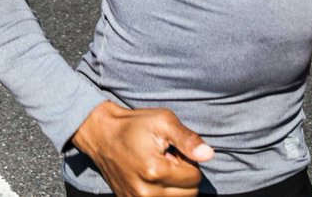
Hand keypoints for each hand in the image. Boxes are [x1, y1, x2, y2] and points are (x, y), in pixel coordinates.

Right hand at [71, 101, 214, 196]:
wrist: (102, 134)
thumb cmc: (134, 125)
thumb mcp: (163, 121)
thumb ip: (188, 139)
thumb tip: (209, 155)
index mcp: (155, 170)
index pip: (195, 177)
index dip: (188, 160)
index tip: (174, 150)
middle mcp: (146, 191)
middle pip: (189, 194)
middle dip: (184, 176)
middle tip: (169, 159)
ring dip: (175, 186)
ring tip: (161, 168)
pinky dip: (163, 192)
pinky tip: (153, 177)